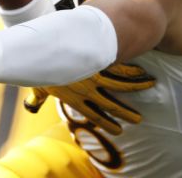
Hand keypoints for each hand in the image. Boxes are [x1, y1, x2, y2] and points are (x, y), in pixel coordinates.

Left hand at [23, 62, 154, 134]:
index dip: (107, 123)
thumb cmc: (35, 69)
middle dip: (126, 113)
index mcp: (74, 99)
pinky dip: (132, 69)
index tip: (119, 131)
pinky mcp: (97, 60)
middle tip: (138, 119)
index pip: (94, 115)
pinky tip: (141, 70)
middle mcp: (86, 90)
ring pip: (121, 84)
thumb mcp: (36, 87)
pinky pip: (119, 66)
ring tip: (151, 86)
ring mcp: (93, 75)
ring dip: (138, 86)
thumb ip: (35, 100)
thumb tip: (30, 108)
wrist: (39, 50)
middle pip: (112, 105)